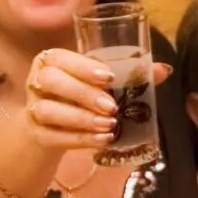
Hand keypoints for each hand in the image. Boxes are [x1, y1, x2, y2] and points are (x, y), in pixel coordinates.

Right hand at [12, 48, 171, 156]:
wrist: (48, 130)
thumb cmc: (77, 99)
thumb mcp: (97, 84)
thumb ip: (127, 76)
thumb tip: (164, 70)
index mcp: (51, 61)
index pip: (60, 57)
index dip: (82, 66)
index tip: (107, 77)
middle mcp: (37, 82)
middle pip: (51, 81)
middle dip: (83, 93)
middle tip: (111, 106)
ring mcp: (33, 109)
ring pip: (48, 110)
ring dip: (81, 118)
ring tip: (108, 125)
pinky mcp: (36, 135)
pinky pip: (54, 136)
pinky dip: (79, 139)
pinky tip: (101, 140)